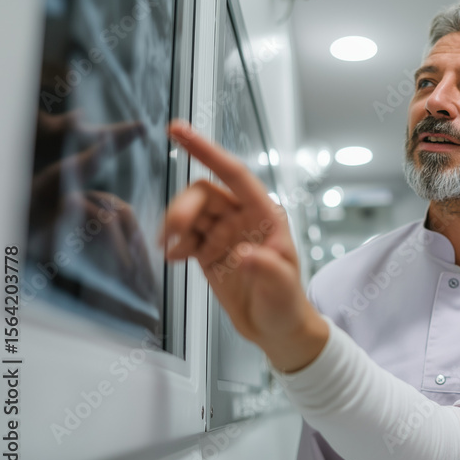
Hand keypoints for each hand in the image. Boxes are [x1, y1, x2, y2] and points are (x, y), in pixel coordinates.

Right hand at [162, 121, 327, 371]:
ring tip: (171, 251)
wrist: (276, 330)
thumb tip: (243, 255)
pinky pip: (183, 235)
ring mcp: (224, 233)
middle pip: (203, 193)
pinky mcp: (207, 251)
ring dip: (174, 225)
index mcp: (266, 215)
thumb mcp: (282, 288)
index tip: (178, 130)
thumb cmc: (288, 304)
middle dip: (183, 208)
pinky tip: (174, 259)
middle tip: (173, 234)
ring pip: (190, 211)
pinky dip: (173, 243)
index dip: (207, 150)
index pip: (234, 174)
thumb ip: (266, 269)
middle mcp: (243, 218)